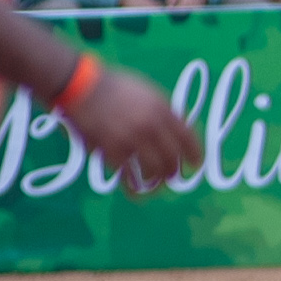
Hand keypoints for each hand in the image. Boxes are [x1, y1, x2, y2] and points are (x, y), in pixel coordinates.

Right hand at [65, 66, 205, 191]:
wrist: (82, 86)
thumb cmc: (114, 86)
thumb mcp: (146, 91)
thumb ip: (162, 109)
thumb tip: (177, 126)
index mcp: (162, 108)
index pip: (187, 136)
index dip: (195, 153)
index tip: (197, 164)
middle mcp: (151, 125)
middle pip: (172, 156)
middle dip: (174, 171)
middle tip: (172, 177)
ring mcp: (132, 139)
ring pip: (154, 169)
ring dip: (156, 181)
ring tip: (155, 186)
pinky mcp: (112, 150)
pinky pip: (128, 175)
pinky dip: (133, 187)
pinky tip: (135, 193)